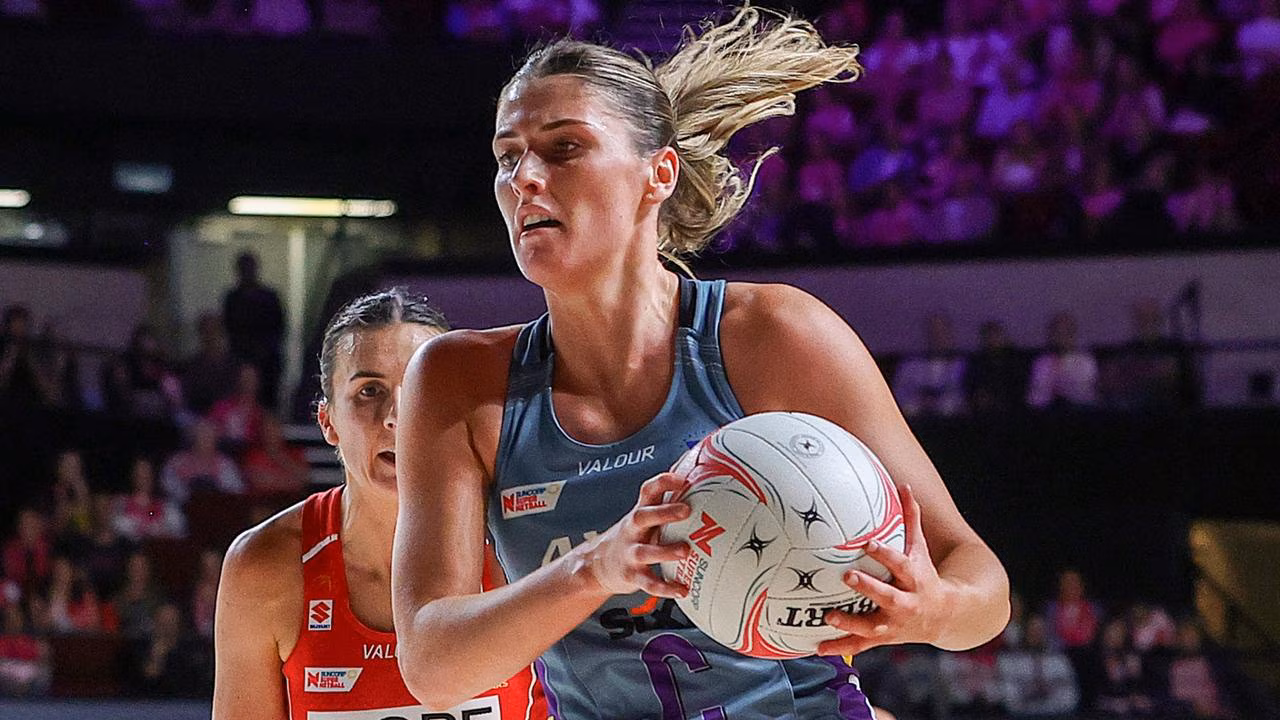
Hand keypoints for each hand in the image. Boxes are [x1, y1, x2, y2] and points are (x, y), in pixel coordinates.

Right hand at [581, 472, 691, 597]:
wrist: (597, 565)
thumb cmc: (633, 537)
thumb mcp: (644, 518)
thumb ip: (666, 503)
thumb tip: (695, 479)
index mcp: (639, 514)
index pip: (648, 491)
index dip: (663, 482)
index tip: (681, 478)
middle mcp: (633, 531)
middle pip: (643, 516)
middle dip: (664, 512)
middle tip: (686, 509)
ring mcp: (630, 553)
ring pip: (646, 552)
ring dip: (665, 551)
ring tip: (685, 551)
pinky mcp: (632, 576)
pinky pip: (649, 583)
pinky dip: (665, 587)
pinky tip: (682, 589)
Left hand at [817, 483, 954, 655]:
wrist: (943, 616)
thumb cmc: (925, 575)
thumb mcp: (920, 549)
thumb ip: (911, 518)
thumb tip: (904, 485)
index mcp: (913, 578)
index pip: (900, 563)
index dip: (885, 554)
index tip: (869, 543)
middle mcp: (905, 602)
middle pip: (887, 596)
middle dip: (869, 587)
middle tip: (848, 576)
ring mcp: (893, 623)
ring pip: (872, 625)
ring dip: (850, 622)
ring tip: (827, 616)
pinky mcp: (883, 637)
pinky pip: (860, 644)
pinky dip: (839, 646)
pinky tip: (818, 647)